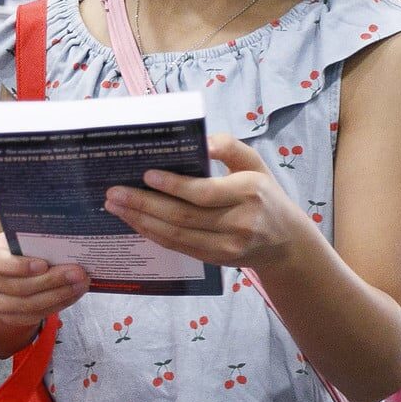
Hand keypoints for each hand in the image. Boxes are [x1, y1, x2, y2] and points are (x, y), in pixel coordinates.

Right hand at [0, 235, 88, 341]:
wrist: (10, 274)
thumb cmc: (21, 252)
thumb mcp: (23, 241)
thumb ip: (38, 242)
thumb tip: (67, 244)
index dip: (20, 266)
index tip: (44, 265)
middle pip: (20, 287)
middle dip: (52, 281)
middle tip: (77, 273)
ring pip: (29, 305)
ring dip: (60, 295)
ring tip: (81, 284)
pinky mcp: (9, 317)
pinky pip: (35, 315)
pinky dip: (58, 305)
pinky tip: (73, 295)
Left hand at [105, 134, 311, 269]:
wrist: (286, 242)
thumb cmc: (264, 194)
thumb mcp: (255, 164)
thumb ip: (229, 147)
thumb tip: (200, 141)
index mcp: (250, 192)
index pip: (204, 192)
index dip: (173, 185)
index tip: (146, 174)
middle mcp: (239, 222)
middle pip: (183, 215)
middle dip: (144, 204)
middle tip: (114, 192)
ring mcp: (227, 246)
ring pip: (176, 234)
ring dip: (141, 220)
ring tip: (115, 206)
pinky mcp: (216, 260)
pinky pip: (178, 246)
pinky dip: (153, 233)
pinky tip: (134, 221)